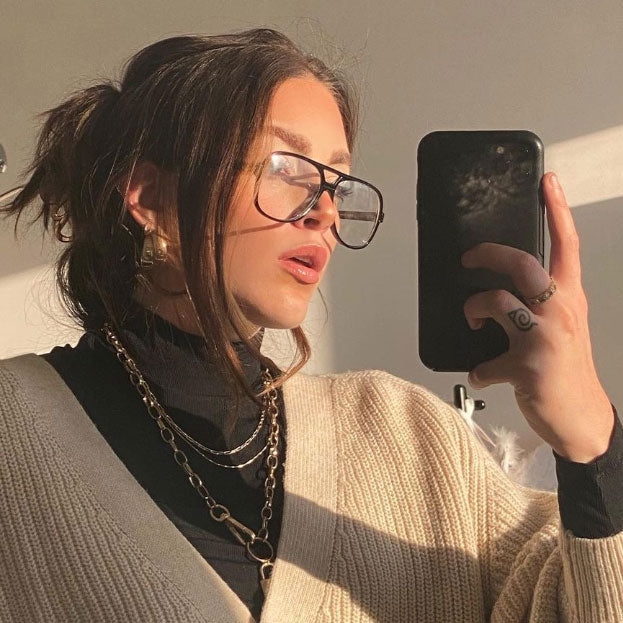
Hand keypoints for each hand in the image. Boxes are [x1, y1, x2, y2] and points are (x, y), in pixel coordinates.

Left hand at [461, 172, 613, 462]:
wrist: (582, 418)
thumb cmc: (567, 368)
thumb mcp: (562, 328)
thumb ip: (537, 306)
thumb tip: (497, 295)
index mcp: (570, 298)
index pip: (566, 245)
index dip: (557, 210)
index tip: (547, 179)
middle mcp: (560, 311)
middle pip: (522, 264)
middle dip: (488, 254)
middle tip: (468, 259)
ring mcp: (545, 338)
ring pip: (495, 302)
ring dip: (473, 311)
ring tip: (471, 323)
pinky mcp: (528, 367)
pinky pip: (485, 364)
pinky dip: (479, 371)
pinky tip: (484, 377)